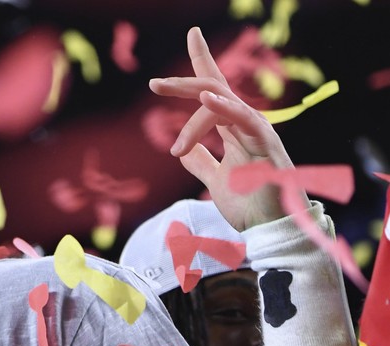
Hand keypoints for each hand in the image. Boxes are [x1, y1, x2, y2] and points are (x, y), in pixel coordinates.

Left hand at [149, 27, 298, 230]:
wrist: (270, 229)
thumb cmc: (250, 205)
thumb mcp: (214, 180)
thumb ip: (200, 161)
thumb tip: (182, 148)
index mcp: (233, 130)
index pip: (214, 91)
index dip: (202, 63)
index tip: (192, 35)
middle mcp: (246, 124)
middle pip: (214, 90)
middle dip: (184, 82)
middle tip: (154, 83)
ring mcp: (257, 132)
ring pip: (223, 102)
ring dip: (193, 106)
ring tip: (169, 124)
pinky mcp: (266, 145)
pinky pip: (245, 118)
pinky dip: (225, 107)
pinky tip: (206, 99)